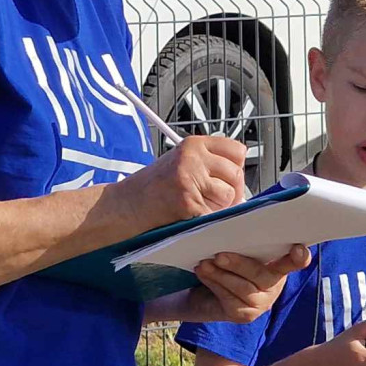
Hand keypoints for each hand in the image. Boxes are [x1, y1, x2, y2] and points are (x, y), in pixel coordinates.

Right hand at [115, 136, 246, 228]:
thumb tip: (240, 178)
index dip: (236, 167)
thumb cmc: (152, 187)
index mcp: (193, 145)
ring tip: (199, 206)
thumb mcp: (180, 162)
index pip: (236, 150)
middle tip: (215, 198)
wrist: (125, 204)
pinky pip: (216, 214)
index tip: (229, 177)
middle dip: (232, 190)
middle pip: (236, 174)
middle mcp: (193, 158)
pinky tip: (192, 216)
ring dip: (220, 207)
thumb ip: (209, 164)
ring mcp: (190, 179)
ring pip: (229, 195)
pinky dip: (209, 220)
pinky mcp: (188, 202)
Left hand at [186, 245, 311, 323]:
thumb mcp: (235, 246)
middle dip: (239, 264)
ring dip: (221, 275)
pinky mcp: (244, 316)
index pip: (293, 261)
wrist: (205, 293)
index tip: (299, 249)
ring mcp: (260, 304)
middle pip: (260, 275)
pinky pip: (229, 299)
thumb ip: (241, 235)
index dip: (298, 257)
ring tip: (204, 263)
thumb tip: (233, 216)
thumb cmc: (226, 261)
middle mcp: (274, 286)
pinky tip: (203, 273)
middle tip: (219, 255)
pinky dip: (214, 284)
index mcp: (277, 265)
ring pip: (242, 288)